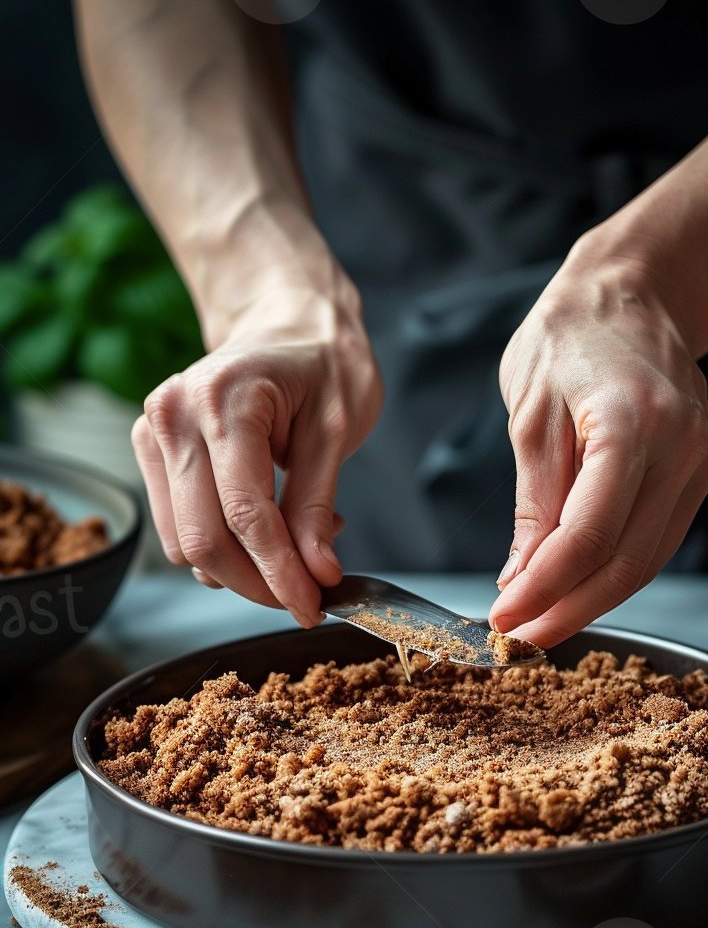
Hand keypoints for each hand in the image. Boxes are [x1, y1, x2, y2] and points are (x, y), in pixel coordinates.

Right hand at [132, 268, 381, 626]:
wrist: (288, 322)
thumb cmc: (321, 365)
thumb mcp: (337, 431)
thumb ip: (317, 506)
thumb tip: (315, 574)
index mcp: (223, 400)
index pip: (244, 514)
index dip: (279, 573)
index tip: (312, 605)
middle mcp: (174, 414)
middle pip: (202, 540)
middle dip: (256, 583)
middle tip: (305, 597)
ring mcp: (154, 431)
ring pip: (184, 543)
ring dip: (240, 568)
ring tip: (296, 543)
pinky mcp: (150, 450)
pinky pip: (179, 527)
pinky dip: (223, 546)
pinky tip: (266, 527)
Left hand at [488, 249, 707, 647]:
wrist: (636, 290)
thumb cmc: (572, 335)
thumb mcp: (529, 412)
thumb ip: (532, 503)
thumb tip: (520, 581)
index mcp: (631, 422)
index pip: (588, 535)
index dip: (544, 590)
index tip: (503, 618)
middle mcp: (681, 446)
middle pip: (625, 562)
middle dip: (568, 610)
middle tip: (519, 637)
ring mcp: (702, 459)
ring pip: (647, 560)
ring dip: (592, 599)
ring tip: (540, 622)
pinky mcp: (704, 468)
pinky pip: (657, 538)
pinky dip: (615, 569)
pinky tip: (576, 585)